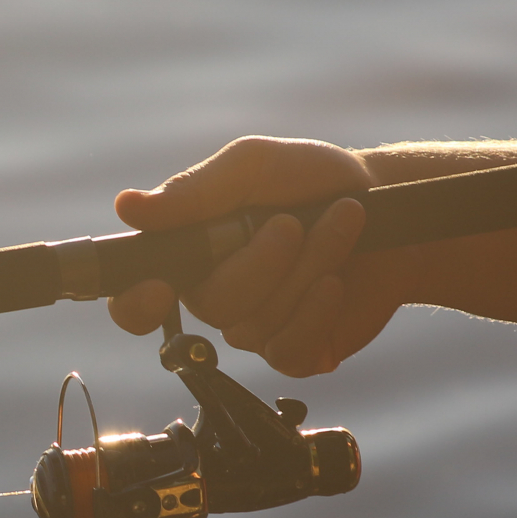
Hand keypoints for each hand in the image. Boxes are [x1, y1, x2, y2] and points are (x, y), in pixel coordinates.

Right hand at [106, 137, 420, 375]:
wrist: (389, 208)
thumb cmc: (313, 179)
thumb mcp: (253, 166)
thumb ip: (195, 191)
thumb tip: (128, 208)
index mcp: (189, 251)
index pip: (133, 296)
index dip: (134, 304)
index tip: (159, 289)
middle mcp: (213, 294)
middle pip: (211, 306)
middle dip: (262, 262)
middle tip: (295, 222)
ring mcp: (253, 327)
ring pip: (256, 324)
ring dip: (306, 270)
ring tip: (338, 227)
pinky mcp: (293, 351)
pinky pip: (286, 351)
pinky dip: (317, 311)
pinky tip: (336, 282)